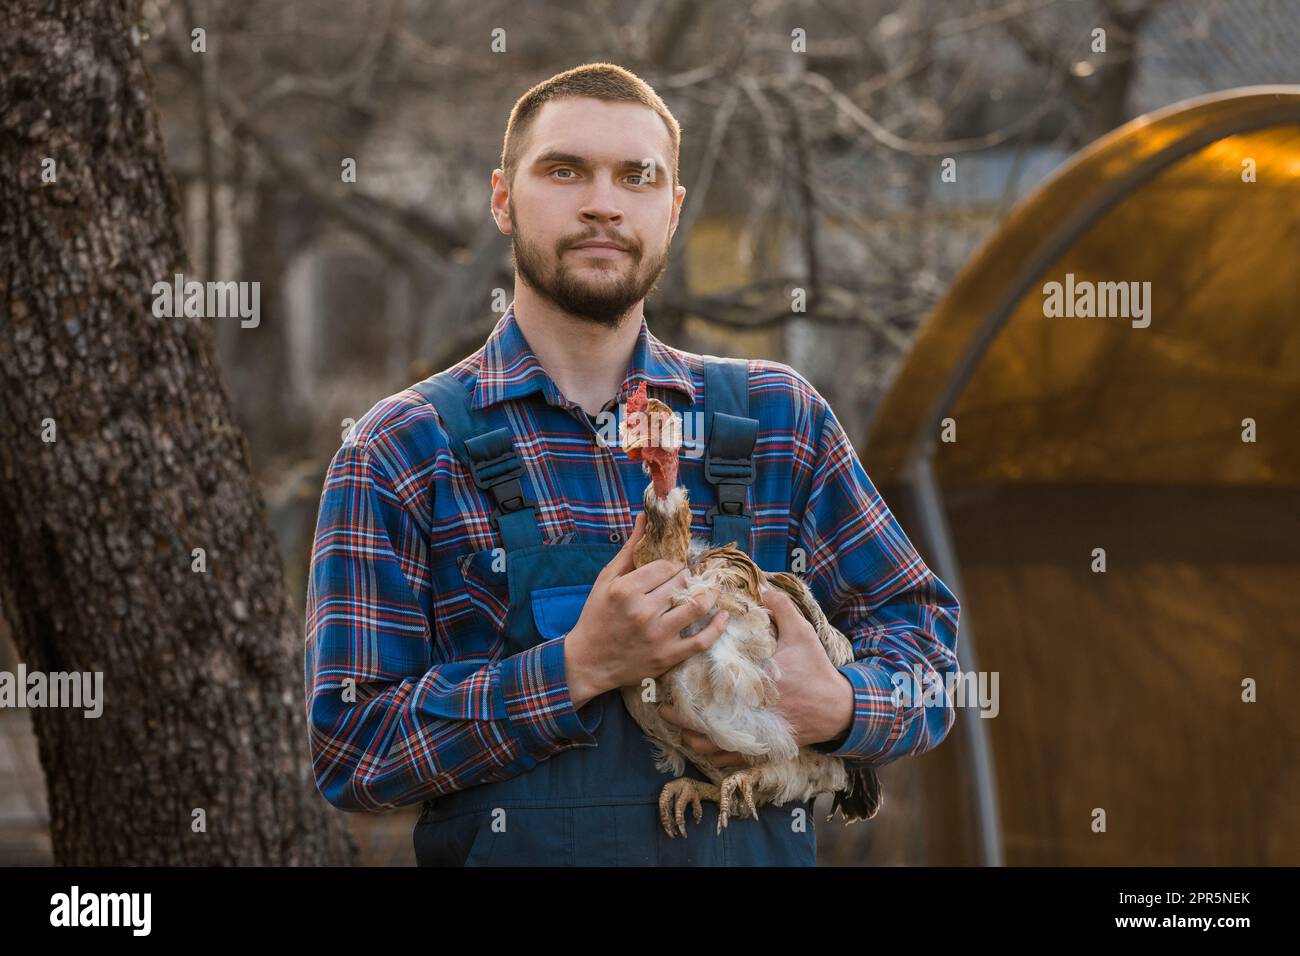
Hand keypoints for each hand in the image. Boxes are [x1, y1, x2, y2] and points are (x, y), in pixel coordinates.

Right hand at [564, 511, 730, 707]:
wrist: (589, 662)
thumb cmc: (596, 617)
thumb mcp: (606, 580)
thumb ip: (628, 550)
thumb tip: (644, 518)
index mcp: (626, 590)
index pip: (665, 566)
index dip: (673, 565)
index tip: (673, 568)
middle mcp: (643, 611)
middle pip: (681, 583)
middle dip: (688, 577)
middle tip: (689, 577)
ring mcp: (657, 635)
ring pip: (697, 607)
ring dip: (709, 593)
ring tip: (711, 588)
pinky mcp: (667, 656)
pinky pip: (702, 640)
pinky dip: (717, 627)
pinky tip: (723, 616)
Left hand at [655, 586, 854, 762]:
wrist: (838, 708)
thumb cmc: (817, 670)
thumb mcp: (802, 634)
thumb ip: (782, 609)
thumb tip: (764, 587)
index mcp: (753, 681)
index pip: (714, 683)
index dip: (689, 681)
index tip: (672, 673)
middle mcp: (750, 710)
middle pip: (704, 720)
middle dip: (680, 715)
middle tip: (662, 706)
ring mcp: (755, 732)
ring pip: (713, 744)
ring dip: (692, 738)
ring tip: (676, 729)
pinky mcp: (763, 746)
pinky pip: (731, 758)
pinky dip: (713, 756)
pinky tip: (702, 748)